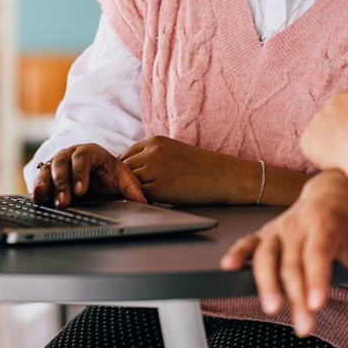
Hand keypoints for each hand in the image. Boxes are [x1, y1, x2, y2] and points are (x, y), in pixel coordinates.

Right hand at [32, 143, 146, 207]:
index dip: (80, 172)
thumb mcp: (122, 178)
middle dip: (62, 183)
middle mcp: (71, 153)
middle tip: (64, 201)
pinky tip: (36, 197)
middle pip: (62, 163)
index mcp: (90, 151)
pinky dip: (37, 186)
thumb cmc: (109, 174)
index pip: (83, 157)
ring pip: (48, 169)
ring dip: (46, 184)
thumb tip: (143, 201)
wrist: (97, 173)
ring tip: (44, 198)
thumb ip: (132, 188)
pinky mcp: (47, 173)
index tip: (81, 190)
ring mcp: (57, 162)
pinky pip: (39, 177)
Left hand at [118, 136, 258, 204]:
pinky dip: (138, 201)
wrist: (225, 176)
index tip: (125, 183)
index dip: (123, 171)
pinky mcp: (159, 187)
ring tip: (133, 201)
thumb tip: (131, 173)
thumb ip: (152, 158)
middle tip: (124, 195)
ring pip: (128, 183)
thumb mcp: (174, 152)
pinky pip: (138, 196)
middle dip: (122, 182)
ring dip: (128, 192)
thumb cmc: (201, 168)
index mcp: (154, 141)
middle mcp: (151, 152)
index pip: (125, 156)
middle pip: (123, 169)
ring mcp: (154, 169)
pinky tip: (144, 206)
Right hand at [219, 171, 347, 336]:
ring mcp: (281, 227)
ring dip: (266, 282)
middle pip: (292, 263)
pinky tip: (229, 266)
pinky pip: (249, 242)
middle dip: (296, 296)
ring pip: (267, 255)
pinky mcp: (268, 231)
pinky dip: (238, 253)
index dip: (316, 279)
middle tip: (304, 325)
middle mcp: (299, 224)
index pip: (318, 253)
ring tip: (271, 307)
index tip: (316, 304)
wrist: (335, 188)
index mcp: (326, 223)